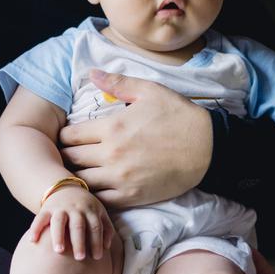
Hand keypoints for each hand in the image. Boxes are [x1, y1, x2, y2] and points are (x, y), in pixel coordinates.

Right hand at [30, 186, 114, 260]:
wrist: (65, 188)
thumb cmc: (85, 208)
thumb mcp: (99, 213)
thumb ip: (106, 228)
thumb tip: (108, 247)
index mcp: (90, 211)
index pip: (95, 227)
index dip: (96, 242)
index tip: (97, 257)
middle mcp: (75, 209)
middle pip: (78, 226)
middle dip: (79, 241)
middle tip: (80, 258)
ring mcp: (59, 208)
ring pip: (59, 222)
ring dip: (59, 236)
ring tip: (59, 251)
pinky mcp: (46, 209)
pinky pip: (39, 219)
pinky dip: (35, 229)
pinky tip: (32, 241)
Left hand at [57, 69, 212, 207]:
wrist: (209, 147)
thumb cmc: (179, 116)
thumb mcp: (149, 91)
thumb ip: (117, 83)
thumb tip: (91, 72)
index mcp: (111, 127)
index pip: (69, 136)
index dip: (64, 136)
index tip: (68, 137)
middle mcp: (111, 154)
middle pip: (70, 159)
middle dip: (66, 156)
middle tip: (70, 155)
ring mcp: (120, 178)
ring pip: (81, 182)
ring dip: (77, 177)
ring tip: (81, 173)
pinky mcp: (131, 196)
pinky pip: (100, 200)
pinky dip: (94, 195)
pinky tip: (98, 187)